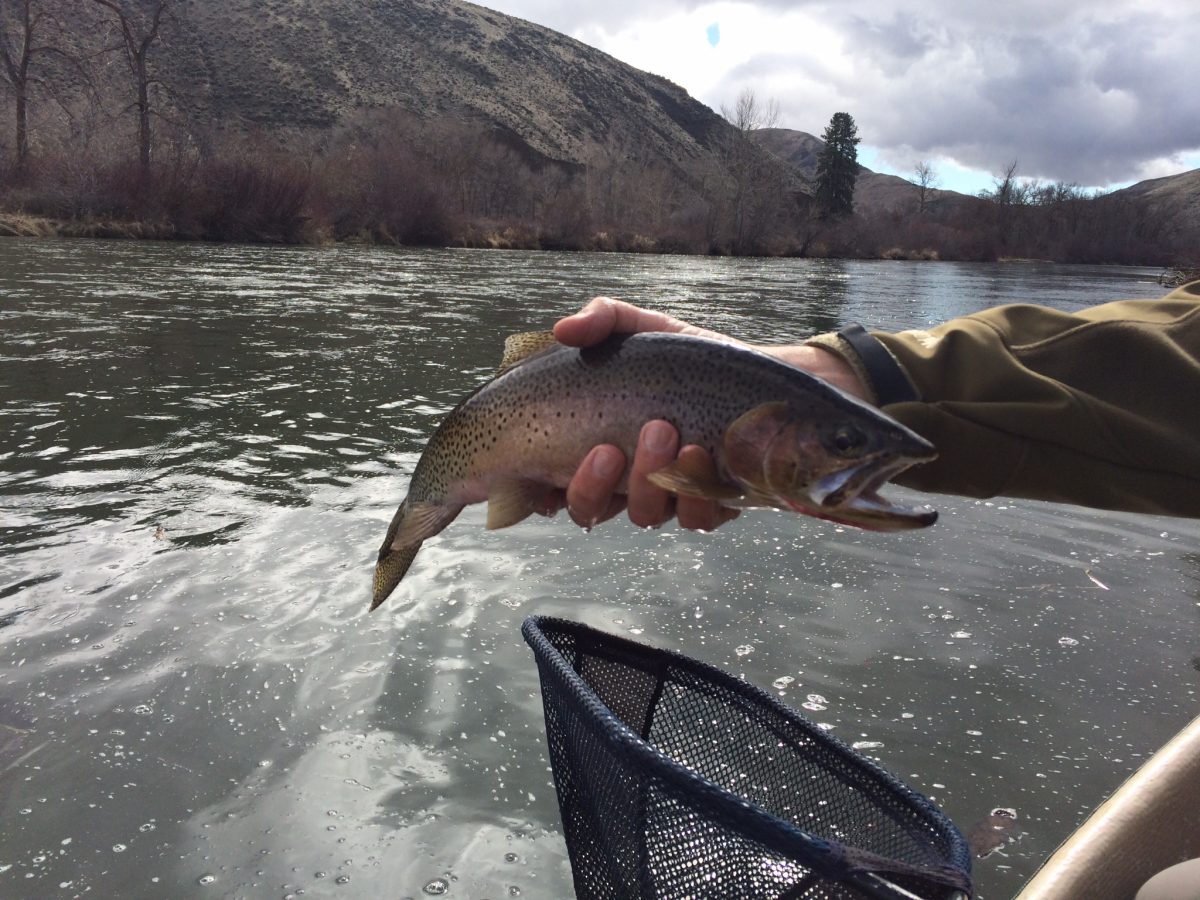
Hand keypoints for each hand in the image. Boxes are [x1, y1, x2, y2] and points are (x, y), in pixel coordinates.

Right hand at [552, 297, 869, 531]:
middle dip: (594, 485)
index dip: (542, 495)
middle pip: (591, 508)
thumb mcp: (641, 327)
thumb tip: (562, 329)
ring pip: (645, 514)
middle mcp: (626, 481)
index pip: (554, 489)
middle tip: (610, 449)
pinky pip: (697, 519)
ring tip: (665, 434)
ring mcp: (668, 496)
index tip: (544, 478)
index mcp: (596, 450)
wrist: (753, 372)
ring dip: (647, 483)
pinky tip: (701, 458)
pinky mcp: (712, 504)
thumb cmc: (685, 356)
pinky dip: (696, 498)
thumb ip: (601, 320)